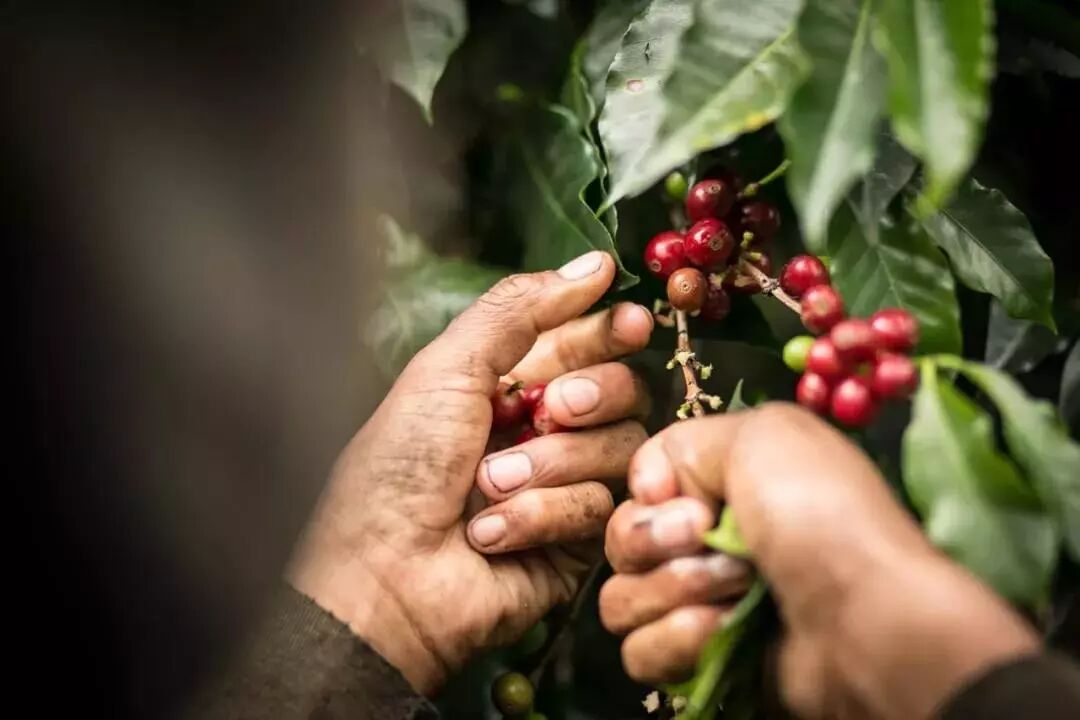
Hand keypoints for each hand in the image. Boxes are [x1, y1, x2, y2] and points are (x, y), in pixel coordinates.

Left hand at [289, 252, 653, 693]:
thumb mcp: (447, 368)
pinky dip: (545, 514)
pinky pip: (602, 508)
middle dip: (593, 395)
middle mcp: (546, 432)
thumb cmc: (400, 467)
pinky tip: (493, 532)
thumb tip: (596, 265)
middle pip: (623, 392)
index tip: (630, 323)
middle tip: (554, 407)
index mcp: (510, 385)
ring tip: (492, 485)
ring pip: (621, 449)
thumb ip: (519, 310)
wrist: (384, 576)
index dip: (611, 332)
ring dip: (554, 463)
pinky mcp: (580, 543)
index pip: (585, 345)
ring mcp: (566, 487)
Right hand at [602, 403, 1038, 719]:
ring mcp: (702, 604)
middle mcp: (707, 540)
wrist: (866, 619)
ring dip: (671, 592)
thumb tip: (648, 489)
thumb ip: (682, 441)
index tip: (689, 502)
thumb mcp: (762, 434)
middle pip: (623, 542)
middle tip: (708, 541)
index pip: (639, 486)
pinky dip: (675, 642)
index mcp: (724, 481)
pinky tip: (721, 632)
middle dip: (657, 542)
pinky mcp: (701, 660)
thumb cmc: (819, 514)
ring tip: (733, 593)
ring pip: (621, 599)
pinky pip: (640, 652)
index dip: (651, 495)